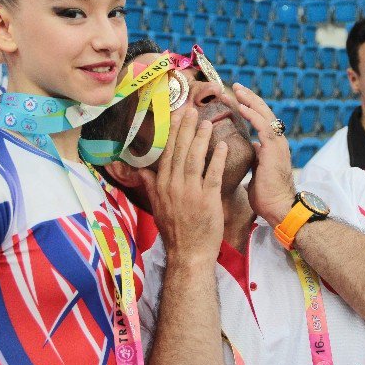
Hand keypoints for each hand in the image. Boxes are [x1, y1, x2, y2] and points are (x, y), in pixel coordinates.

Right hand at [139, 107, 227, 266]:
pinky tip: (223, 145)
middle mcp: (173, 185)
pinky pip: (213, 175)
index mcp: (162, 185)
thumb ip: (150, 185)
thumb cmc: (174, 230)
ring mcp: (190, 192)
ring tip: (208, 122)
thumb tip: (141, 170)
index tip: (179, 115)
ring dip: (201, 139)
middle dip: (186, 128)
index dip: (174, 132)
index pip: (168, 152)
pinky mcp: (207, 200)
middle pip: (180, 151)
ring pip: (194, 159)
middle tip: (193, 110)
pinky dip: (217, 159)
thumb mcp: (157, 206)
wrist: (188, 254)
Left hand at [233, 83, 294, 226]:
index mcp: (271, 146)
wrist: (279, 210)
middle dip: (248, 98)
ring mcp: (278, 144)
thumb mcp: (256, 172)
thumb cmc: (266, 196)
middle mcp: (276, 142)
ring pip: (264, 114)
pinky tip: (241, 106)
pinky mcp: (275, 150)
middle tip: (233, 86)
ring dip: (249, 100)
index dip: (247, 108)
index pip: (259, 120)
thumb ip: (255, 158)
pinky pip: (264, 126)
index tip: (234, 98)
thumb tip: (251, 149)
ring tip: (236, 89)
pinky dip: (252, 114)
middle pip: (262, 112)